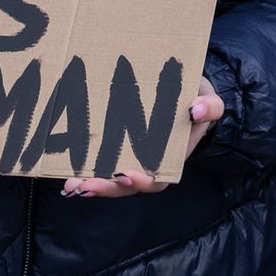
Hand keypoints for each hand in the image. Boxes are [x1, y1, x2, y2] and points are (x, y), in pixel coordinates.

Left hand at [61, 77, 221, 194]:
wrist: (185, 88)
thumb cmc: (197, 97)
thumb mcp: (210, 98)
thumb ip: (211, 106)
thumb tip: (196, 110)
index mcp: (172, 156)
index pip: (157, 178)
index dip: (141, 181)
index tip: (126, 175)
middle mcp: (149, 161)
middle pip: (126, 185)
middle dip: (105, 187)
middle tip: (84, 184)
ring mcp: (131, 155)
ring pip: (109, 178)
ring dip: (89, 182)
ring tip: (70, 183)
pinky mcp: (116, 145)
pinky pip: (100, 161)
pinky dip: (84, 167)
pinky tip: (65, 170)